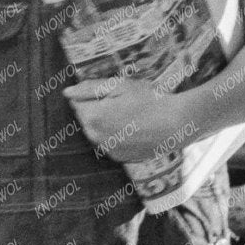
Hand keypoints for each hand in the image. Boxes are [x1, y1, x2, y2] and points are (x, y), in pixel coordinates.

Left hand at [64, 77, 195, 165]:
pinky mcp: (118, 157)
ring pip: (97, 131)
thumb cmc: (150, 100)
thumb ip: (90, 88)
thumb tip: (67, 92)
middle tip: (123, 102)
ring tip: (131, 115)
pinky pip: (109, 142)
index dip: (93, 94)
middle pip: (86, 118)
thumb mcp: (120, 86)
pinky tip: (134, 128)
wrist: (177, 125)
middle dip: (97, 108)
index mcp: (93, 117)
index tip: (113, 92)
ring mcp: (107, 149)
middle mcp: (95, 137)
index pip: (77, 102)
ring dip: (106, 122)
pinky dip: (115, 135)